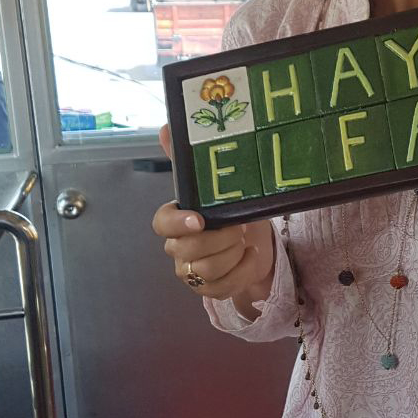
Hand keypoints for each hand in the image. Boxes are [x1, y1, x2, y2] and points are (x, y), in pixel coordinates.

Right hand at [152, 124, 275, 306]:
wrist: (255, 239)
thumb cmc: (231, 210)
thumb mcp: (216, 184)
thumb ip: (190, 159)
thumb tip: (166, 127)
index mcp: (176, 219)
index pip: (162, 223)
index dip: (177, 223)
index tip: (199, 220)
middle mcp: (178, 247)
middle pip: (187, 250)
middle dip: (219, 239)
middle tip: (239, 227)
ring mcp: (192, 270)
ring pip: (206, 270)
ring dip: (233, 254)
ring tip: (246, 240)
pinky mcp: (209, 289)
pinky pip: (222, 288)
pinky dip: (243, 272)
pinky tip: (252, 255)